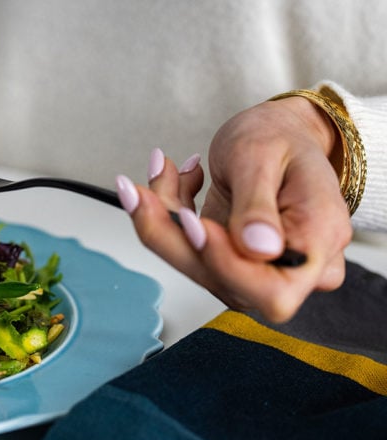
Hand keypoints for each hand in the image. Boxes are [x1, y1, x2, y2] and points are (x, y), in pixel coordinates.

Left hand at [117, 96, 351, 322]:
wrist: (279, 134)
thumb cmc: (280, 137)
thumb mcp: (263, 155)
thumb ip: (258, 204)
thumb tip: (259, 250)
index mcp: (318, 243)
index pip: (273, 290)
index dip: (225, 263)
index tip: (190, 222)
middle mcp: (291, 268)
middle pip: (223, 279)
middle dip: (172, 237)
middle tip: (137, 192)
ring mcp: (257, 270)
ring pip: (196, 265)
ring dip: (163, 221)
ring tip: (160, 170)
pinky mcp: (228, 261)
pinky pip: (190, 251)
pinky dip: (168, 216)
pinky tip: (171, 178)